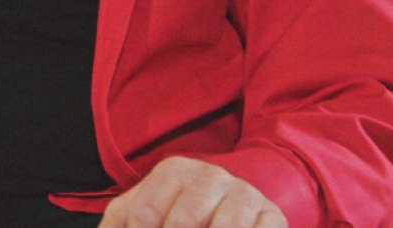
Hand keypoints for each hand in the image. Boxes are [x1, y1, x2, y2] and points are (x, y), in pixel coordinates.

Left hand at [99, 157, 287, 227]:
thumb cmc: (182, 206)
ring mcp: (244, 194)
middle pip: (181, 223)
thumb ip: (119, 220)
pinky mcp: (273, 216)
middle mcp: (210, 176)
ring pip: (222, 227)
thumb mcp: (148, 206)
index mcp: (174, 170)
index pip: (144, 215)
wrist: (240, 195)